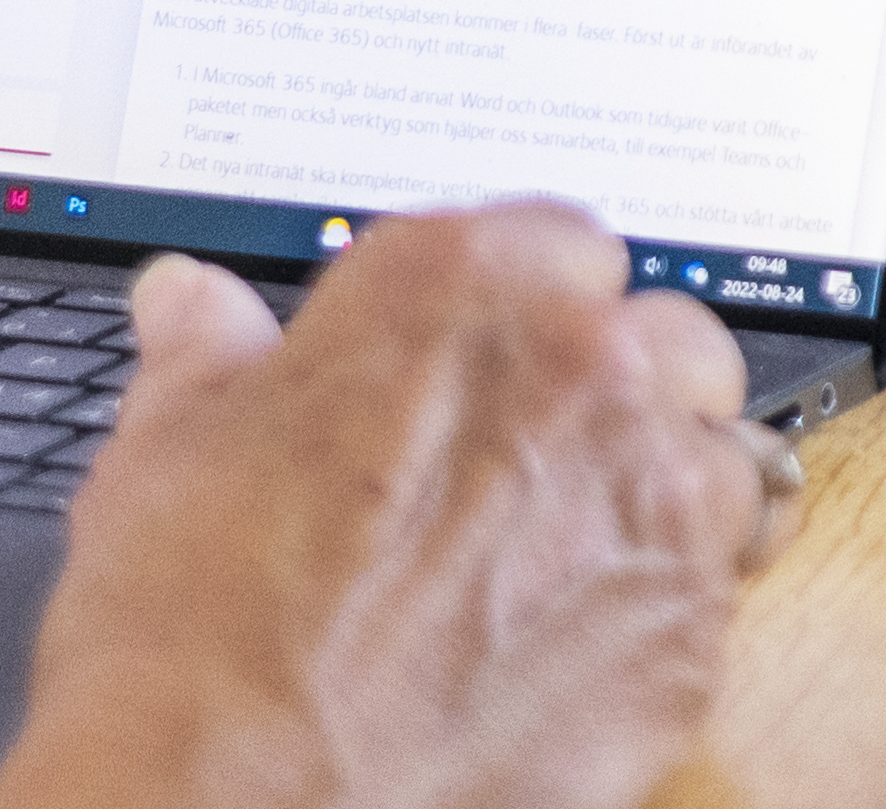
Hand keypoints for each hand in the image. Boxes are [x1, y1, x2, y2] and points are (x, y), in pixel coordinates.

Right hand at [0, 210, 766, 808]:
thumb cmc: (190, 644)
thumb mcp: (165, 456)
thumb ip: (212, 355)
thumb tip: (195, 303)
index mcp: (462, 289)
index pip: (551, 241)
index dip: (509, 314)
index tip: (474, 367)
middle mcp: (579, 368)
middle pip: (650, 334)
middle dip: (600, 389)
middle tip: (512, 468)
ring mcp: (650, 497)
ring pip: (713, 443)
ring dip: (657, 482)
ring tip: (562, 551)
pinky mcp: (689, 626)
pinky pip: (720, 573)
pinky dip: (667, 595)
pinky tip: (584, 633)